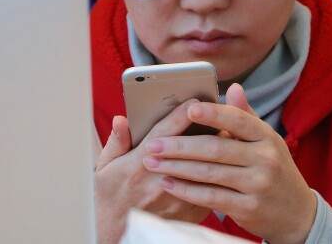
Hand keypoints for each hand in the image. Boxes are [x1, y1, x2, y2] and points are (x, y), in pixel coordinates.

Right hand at [95, 100, 211, 243]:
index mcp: (138, 164)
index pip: (165, 134)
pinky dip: (218, 174)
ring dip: (217, 152)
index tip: (195, 101)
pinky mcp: (190, 212)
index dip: (181, 115)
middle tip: (219, 115)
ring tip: (227, 135)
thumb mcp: (105, 166)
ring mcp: (177, 198)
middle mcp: (159, 180)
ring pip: (205, 169)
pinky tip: (224, 163)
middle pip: (191, 150)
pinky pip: (210, 190)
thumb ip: (116, 141)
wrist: (117, 234)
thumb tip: (122, 119)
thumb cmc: (110, 197)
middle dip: (207, 130)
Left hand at [141, 83, 316, 243]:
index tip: (187, 109)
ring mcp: (257, 185)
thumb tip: (233, 87)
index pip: (238, 120)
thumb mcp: (267, 140)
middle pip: (215, 148)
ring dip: (176, 167)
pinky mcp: (248, 208)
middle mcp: (265, 159)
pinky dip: (187, 190)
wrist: (297, 214)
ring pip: (209, 173)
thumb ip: (245, 115)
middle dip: (179, 145)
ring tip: (152, 162)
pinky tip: (168, 183)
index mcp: (267, 136)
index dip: (213, 114)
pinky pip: (211, 197)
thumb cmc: (273, 169)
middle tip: (152, 143)